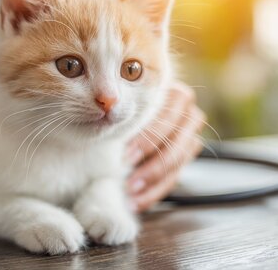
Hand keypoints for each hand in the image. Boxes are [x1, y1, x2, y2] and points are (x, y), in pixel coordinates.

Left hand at [125, 81, 205, 212]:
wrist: (143, 113)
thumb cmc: (128, 107)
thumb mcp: (127, 106)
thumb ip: (123, 114)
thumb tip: (105, 122)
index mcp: (177, 96)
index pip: (165, 121)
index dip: (145, 140)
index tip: (124, 155)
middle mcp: (190, 115)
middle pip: (174, 146)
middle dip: (149, 166)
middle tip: (128, 180)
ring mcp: (191, 137)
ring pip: (176, 165)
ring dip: (151, 182)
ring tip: (130, 192)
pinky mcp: (186, 159)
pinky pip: (174, 179)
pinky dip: (154, 192)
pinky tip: (137, 201)